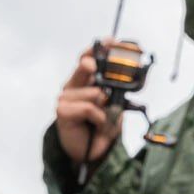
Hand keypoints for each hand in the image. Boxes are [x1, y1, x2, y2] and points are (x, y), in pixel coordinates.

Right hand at [56, 38, 123, 162]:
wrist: (92, 152)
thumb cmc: (102, 126)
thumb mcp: (115, 106)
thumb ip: (118, 90)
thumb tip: (131, 77)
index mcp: (85, 81)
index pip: (89, 58)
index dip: (99, 48)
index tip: (111, 41)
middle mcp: (73, 86)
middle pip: (84, 66)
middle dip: (93, 65)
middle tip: (95, 68)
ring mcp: (66, 98)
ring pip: (95, 93)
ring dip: (105, 108)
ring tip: (101, 119)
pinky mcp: (63, 111)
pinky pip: (90, 108)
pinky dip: (99, 118)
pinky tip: (96, 124)